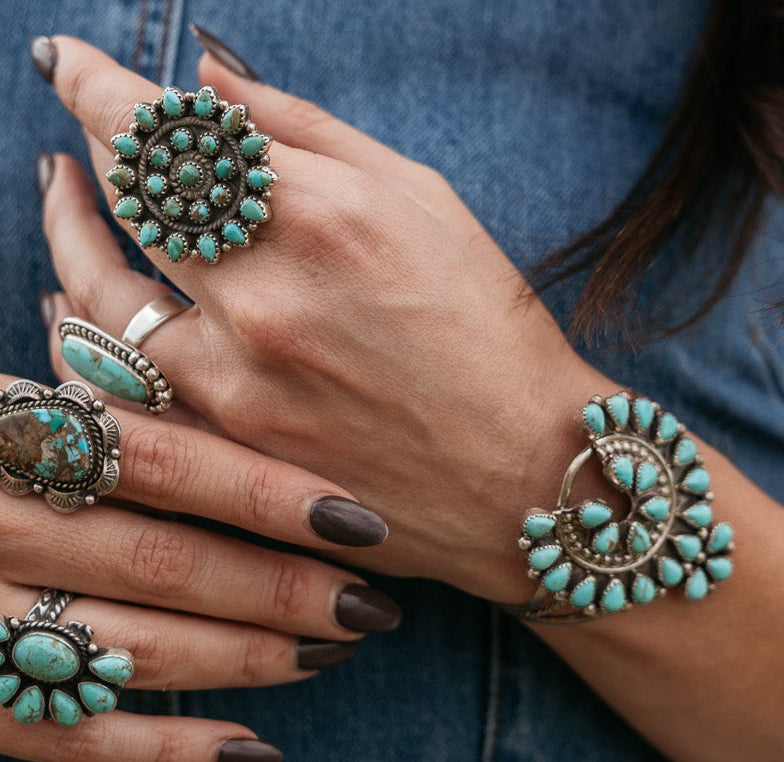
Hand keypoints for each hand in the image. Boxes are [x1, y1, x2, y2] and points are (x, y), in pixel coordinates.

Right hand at [0, 370, 399, 761]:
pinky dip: (166, 751)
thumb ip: (65, 371)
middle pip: (161, 559)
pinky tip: (252, 752)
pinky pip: (71, 739)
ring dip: (245, 660)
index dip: (270, 491)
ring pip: (130, 649)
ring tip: (330, 658)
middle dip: (281, 587)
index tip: (364, 518)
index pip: (158, 457)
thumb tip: (119, 323)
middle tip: (374, 604)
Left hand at [41, 36, 608, 605]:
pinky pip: (119, 383)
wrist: (524, 477)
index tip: (72, 67)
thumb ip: (309, 133)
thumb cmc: (491, 335)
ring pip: (98, 292)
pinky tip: (75, 302)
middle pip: (128, 196)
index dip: (100, 86)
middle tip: (83, 121)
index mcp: (321, 218)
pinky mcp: (232, 450)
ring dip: (67, 233)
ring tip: (65, 200)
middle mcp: (266, 298)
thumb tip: (210, 81)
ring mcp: (239, 383)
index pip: (169, 130)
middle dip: (93, 141)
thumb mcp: (424, 203)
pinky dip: (84, 331)